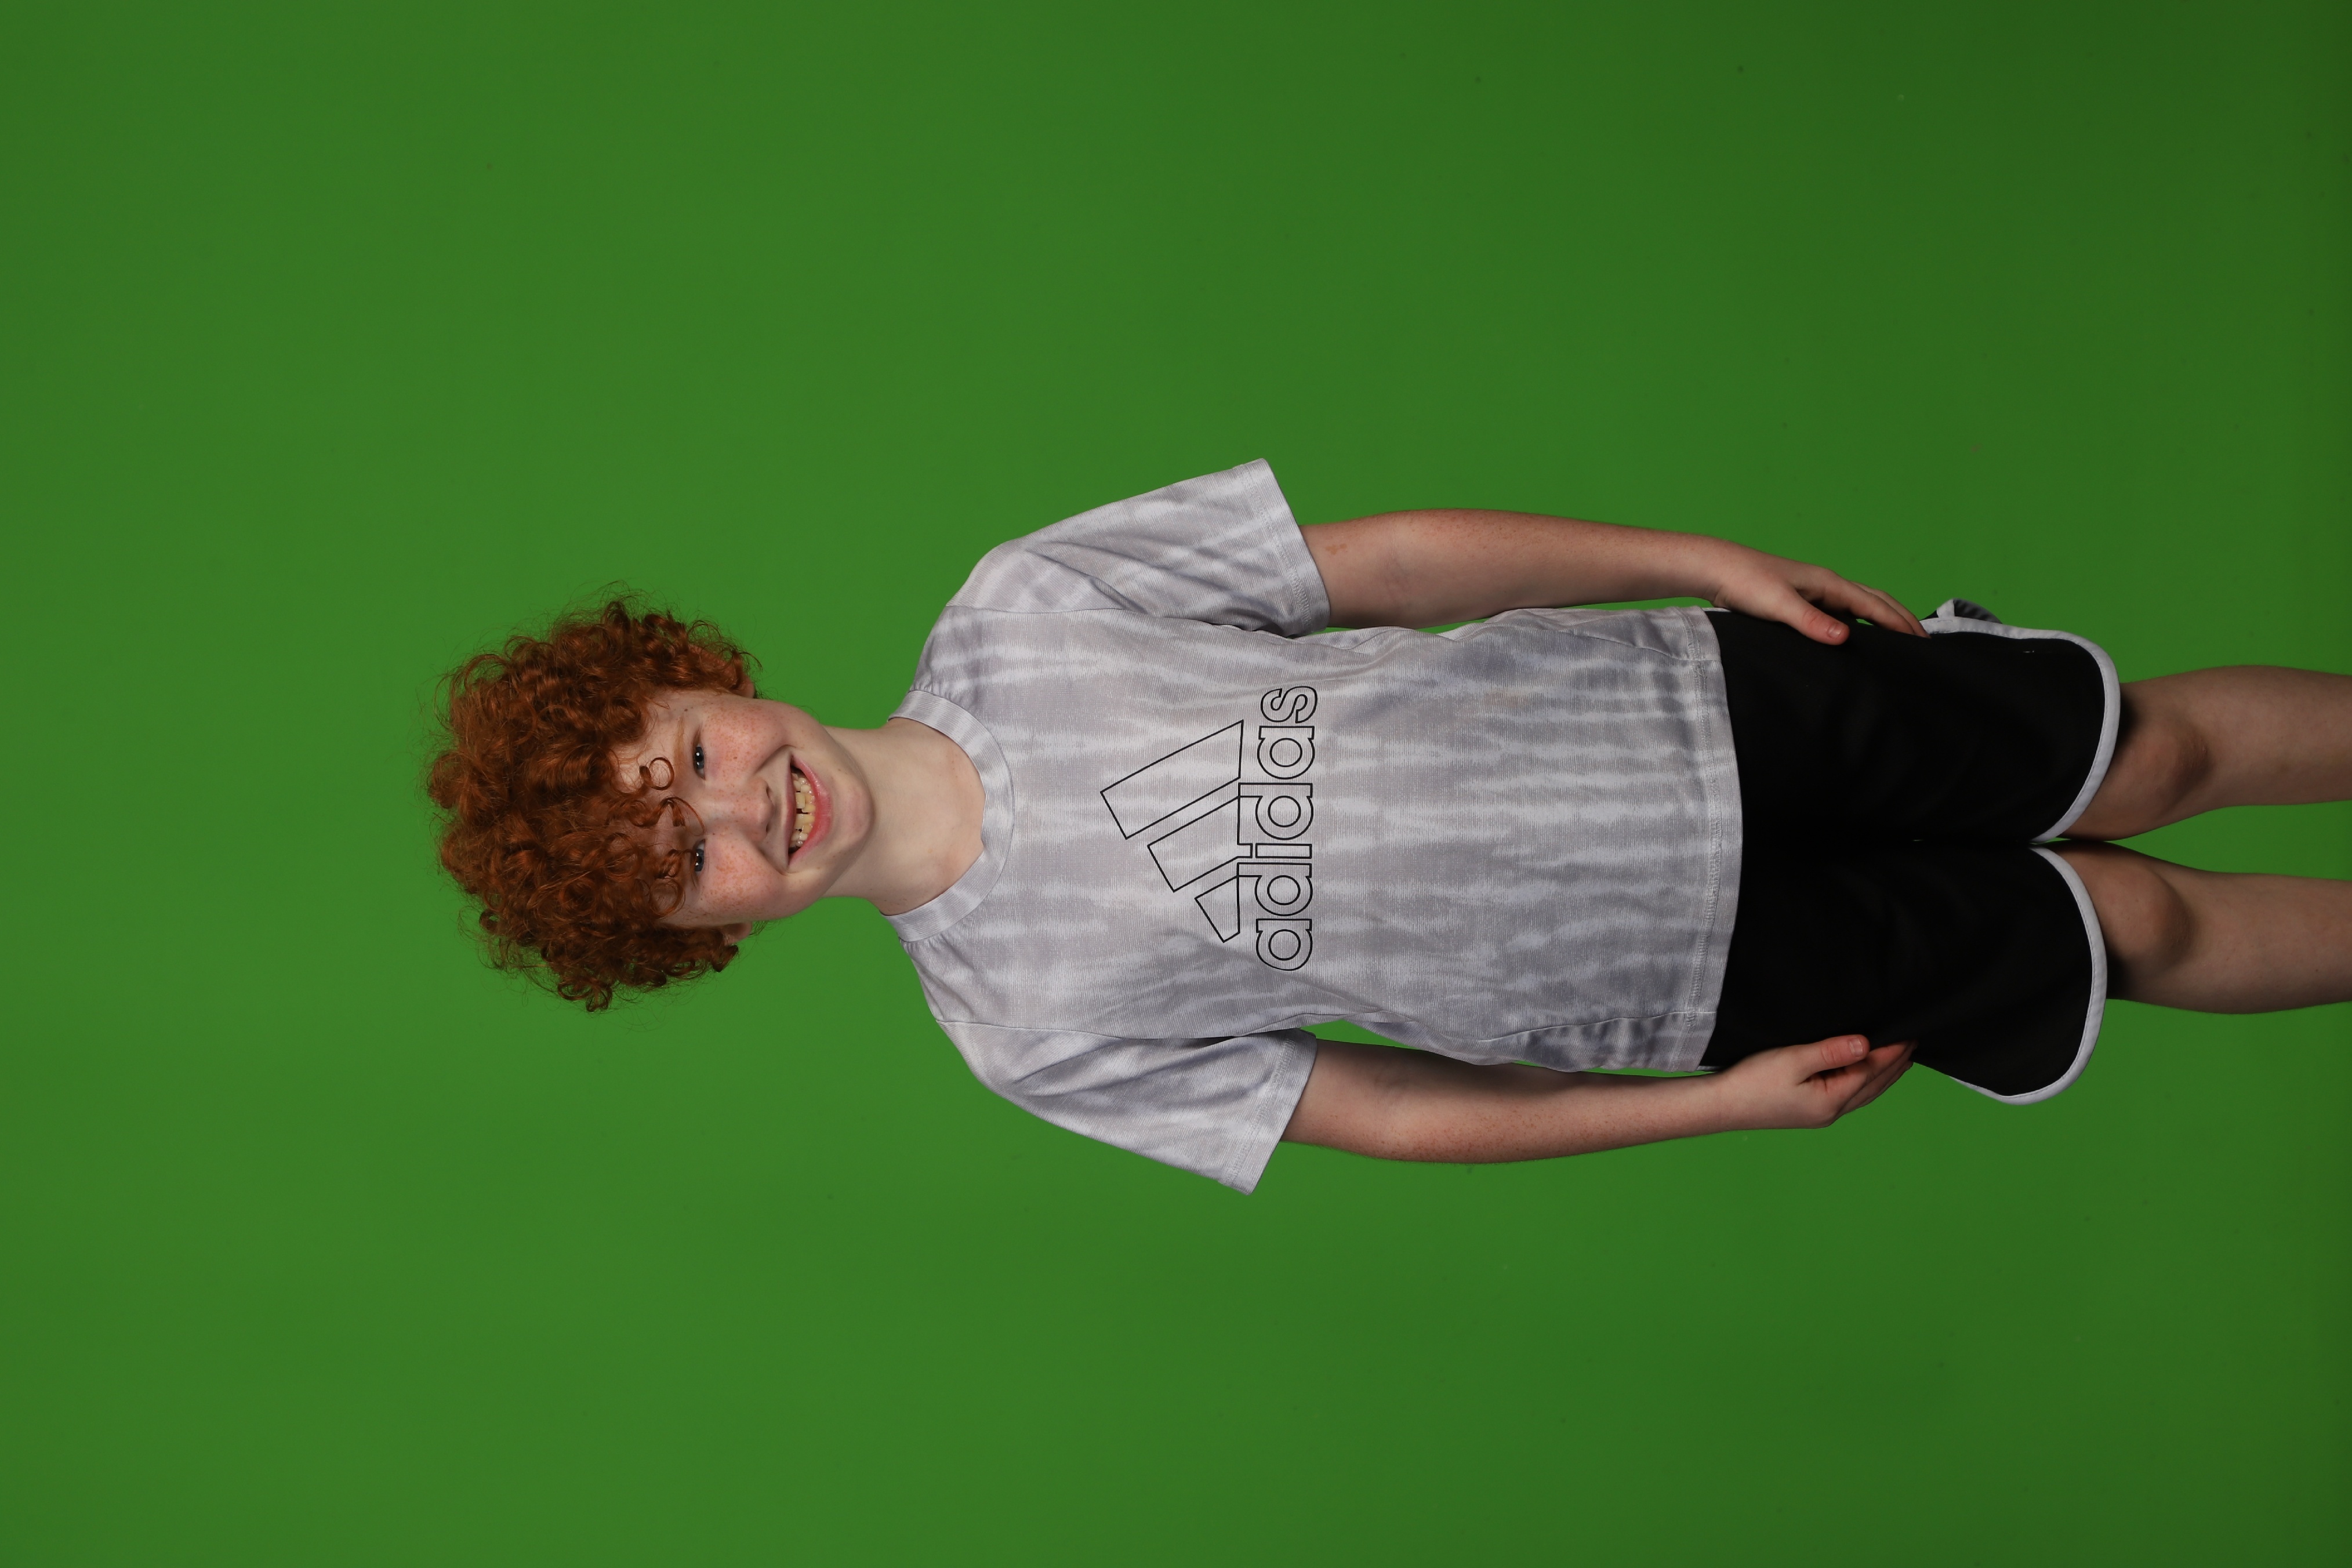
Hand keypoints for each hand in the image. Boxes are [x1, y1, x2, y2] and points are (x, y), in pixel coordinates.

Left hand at [1704, 545, 1925, 643]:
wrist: (1715, 568)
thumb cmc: (1745, 582)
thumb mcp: (1778, 604)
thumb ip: (1811, 622)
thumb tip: (1845, 636)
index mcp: (1828, 583)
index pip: (1875, 606)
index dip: (1900, 623)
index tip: (1922, 642)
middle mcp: (1826, 585)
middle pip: (1875, 601)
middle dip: (1900, 619)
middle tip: (1923, 642)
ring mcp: (1814, 591)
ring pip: (1859, 606)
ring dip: (1881, 621)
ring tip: (1898, 641)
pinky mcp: (1800, 600)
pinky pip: (1840, 612)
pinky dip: (1857, 624)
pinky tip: (1855, 638)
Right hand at [1711, 1035, 1914, 1131]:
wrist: (1721, 1106)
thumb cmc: (1751, 1082)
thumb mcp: (1791, 1060)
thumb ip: (1830, 1052)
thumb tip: (1866, 1045)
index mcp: (1831, 1100)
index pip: (1871, 1071)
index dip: (1892, 1052)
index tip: (1909, 1032)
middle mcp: (1832, 1110)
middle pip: (1874, 1085)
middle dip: (1896, 1064)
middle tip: (1914, 1041)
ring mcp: (1822, 1113)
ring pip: (1865, 1092)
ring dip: (1884, 1075)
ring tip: (1901, 1058)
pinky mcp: (1811, 1110)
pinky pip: (1851, 1094)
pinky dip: (1866, 1081)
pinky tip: (1865, 1074)